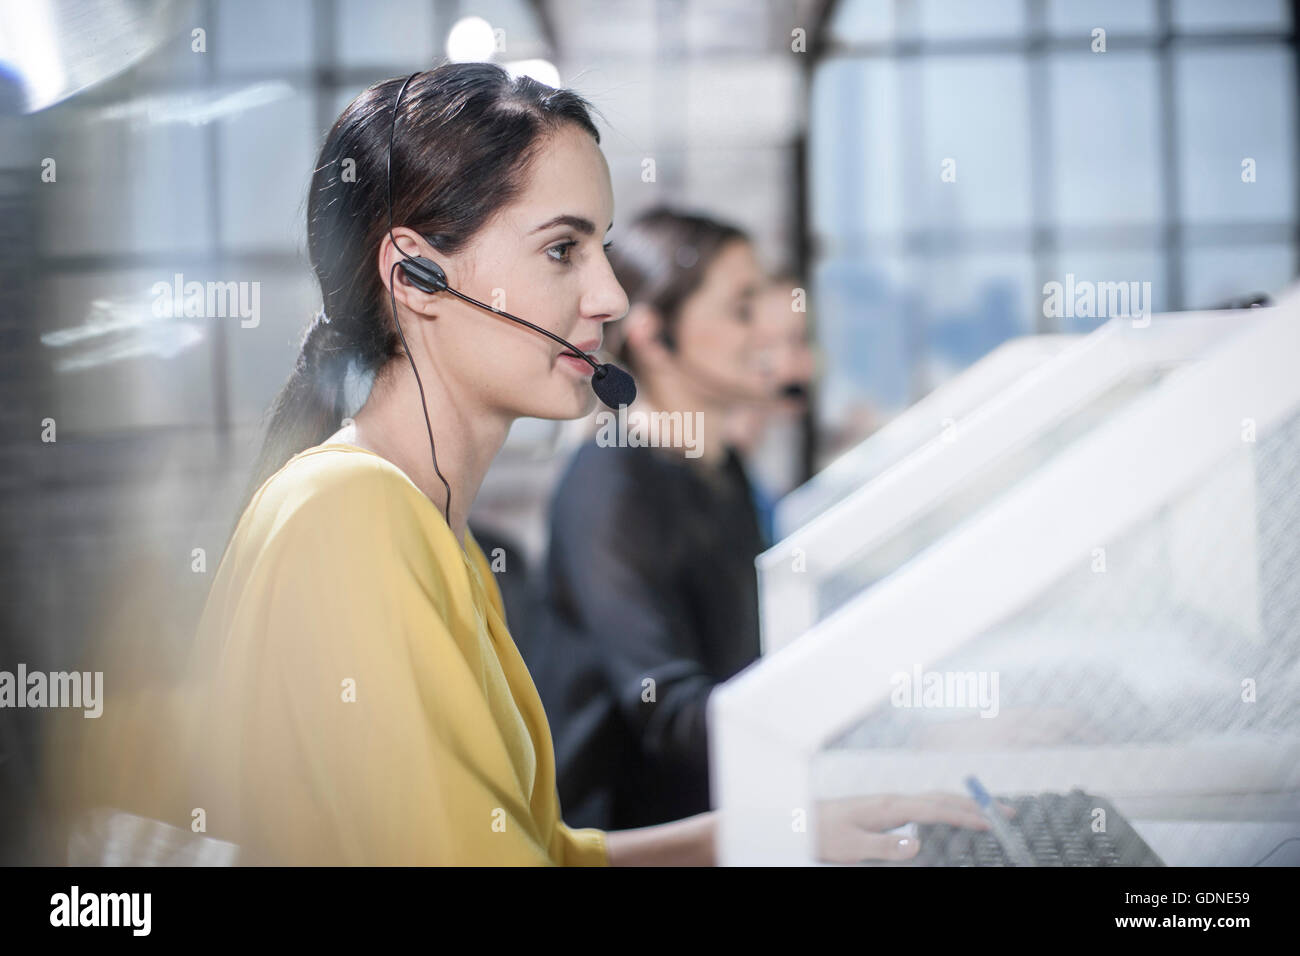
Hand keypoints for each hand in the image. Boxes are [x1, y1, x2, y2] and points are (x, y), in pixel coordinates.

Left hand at [814, 791, 1012, 863]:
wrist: (802, 820)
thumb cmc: (824, 833)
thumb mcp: (851, 847)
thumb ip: (883, 846)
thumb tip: (916, 845)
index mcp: (888, 806)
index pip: (934, 808)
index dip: (964, 814)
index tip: (989, 822)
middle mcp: (894, 800)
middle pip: (942, 798)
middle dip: (976, 804)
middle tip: (1006, 813)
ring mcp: (892, 803)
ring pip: (937, 799)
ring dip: (965, 803)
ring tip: (991, 812)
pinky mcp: (889, 809)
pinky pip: (927, 805)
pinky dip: (948, 807)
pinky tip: (955, 815)